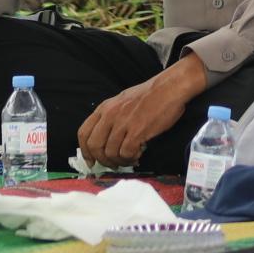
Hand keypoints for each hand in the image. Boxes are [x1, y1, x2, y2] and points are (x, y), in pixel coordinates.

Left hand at [79, 55, 206, 168]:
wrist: (169, 88)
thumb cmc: (151, 94)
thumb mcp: (123, 100)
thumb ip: (112, 116)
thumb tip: (107, 137)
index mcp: (105, 108)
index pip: (84, 133)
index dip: (85, 151)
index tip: (91, 161)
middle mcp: (110, 115)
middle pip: (95, 146)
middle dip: (103, 160)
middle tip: (113, 164)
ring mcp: (122, 124)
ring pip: (110, 153)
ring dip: (119, 161)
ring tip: (130, 159)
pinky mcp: (136, 132)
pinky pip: (126, 153)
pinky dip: (131, 158)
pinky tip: (138, 154)